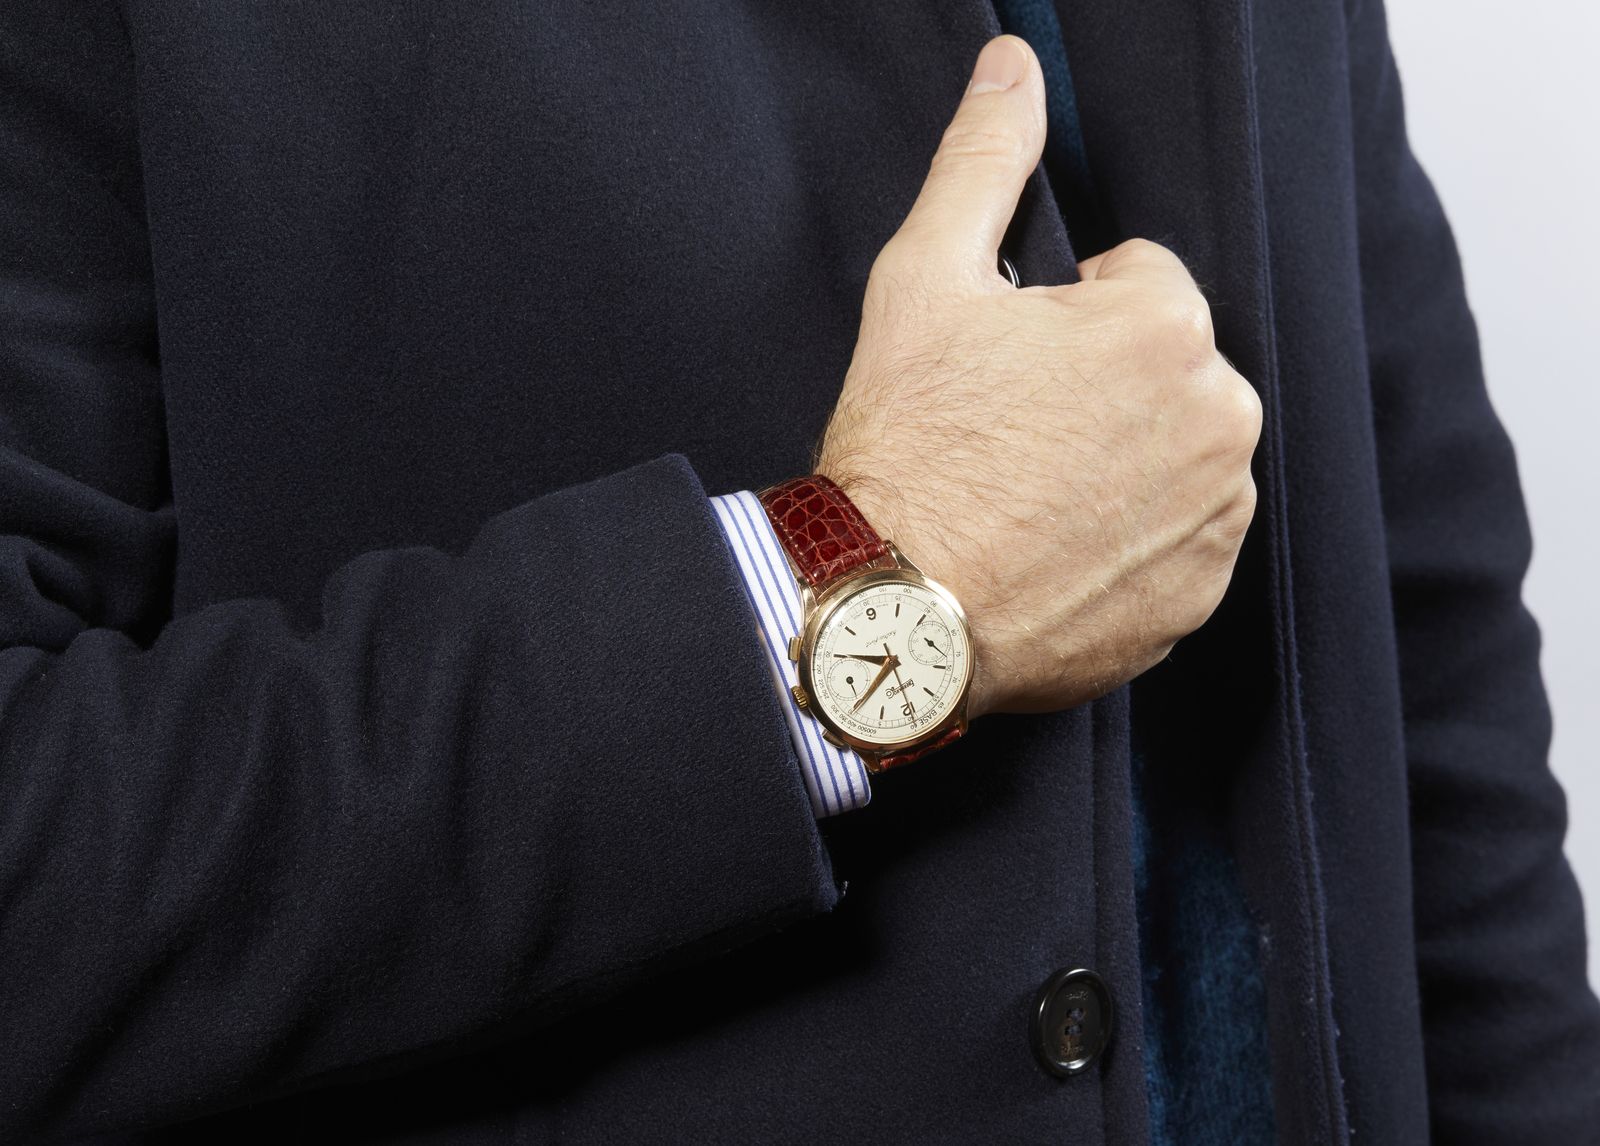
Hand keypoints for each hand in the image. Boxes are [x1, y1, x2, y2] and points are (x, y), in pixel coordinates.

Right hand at [817, 35, 1260, 717]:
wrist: (889, 609)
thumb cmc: (905, 446)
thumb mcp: (923, 280)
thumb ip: (983, 161)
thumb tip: (1013, 67)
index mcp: (1166, 327)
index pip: (1140, 285)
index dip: (1064, 320)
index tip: (1008, 371)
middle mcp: (1220, 420)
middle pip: (1166, 370)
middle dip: (1103, 388)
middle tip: (1011, 434)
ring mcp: (1215, 518)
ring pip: (1177, 454)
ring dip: (1124, 462)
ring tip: (1028, 495)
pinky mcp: (1198, 597)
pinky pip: (1176, 540)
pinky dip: (1129, 542)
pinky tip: (1054, 549)